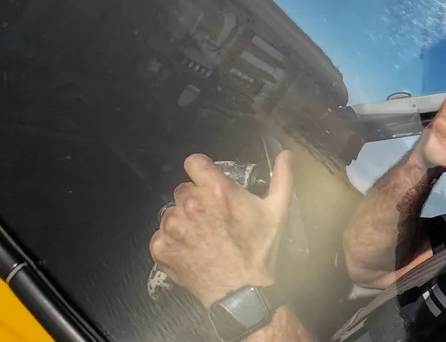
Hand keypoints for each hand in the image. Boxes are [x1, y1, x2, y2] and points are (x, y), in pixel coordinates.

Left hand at [150, 151, 293, 307]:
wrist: (240, 290)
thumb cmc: (259, 250)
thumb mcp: (277, 211)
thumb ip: (282, 177)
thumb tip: (285, 154)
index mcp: (217, 190)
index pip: (194, 163)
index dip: (202, 171)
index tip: (209, 182)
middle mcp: (191, 205)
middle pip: (183, 188)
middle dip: (196, 198)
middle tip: (212, 216)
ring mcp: (173, 227)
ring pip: (170, 211)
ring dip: (182, 220)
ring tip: (201, 235)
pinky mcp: (161, 247)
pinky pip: (160, 235)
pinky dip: (171, 240)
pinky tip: (190, 248)